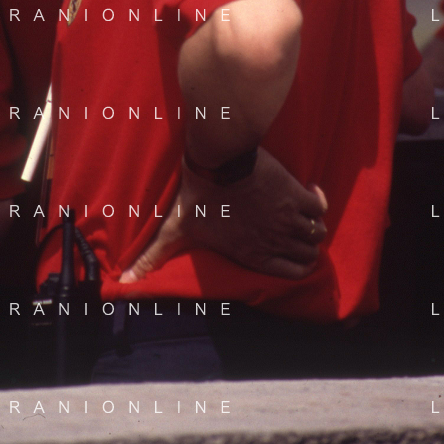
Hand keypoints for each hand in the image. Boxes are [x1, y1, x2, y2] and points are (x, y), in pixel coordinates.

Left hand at [120, 148, 326, 283]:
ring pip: (317, 233)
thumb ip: (153, 258)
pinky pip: (320, 206)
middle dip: (306, 246)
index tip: (290, 251)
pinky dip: (319, 201)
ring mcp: (288, 217)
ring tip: (302, 213)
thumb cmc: (198, 196)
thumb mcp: (176, 230)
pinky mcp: (294, 193)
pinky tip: (309, 190)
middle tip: (296, 231)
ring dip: (313, 226)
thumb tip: (123, 282)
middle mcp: (275, 240)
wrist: (218, 161)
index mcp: (254, 254)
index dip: (296, 265)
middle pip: (310, 254)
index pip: (293, 273)